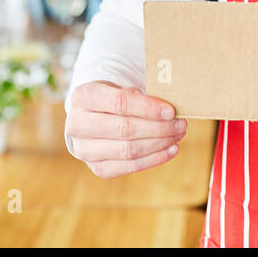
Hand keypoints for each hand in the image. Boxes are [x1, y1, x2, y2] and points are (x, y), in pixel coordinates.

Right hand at [65, 81, 187, 177]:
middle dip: (158, 128)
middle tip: (180, 124)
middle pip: (125, 129)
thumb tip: (167, 111)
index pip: (119, 103)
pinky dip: (154, 158)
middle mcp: (77, 125)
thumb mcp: (121, 88)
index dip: (148, 108)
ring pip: (128, 150)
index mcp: (83, 96)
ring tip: (178, 135)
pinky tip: (171, 149)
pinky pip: (130, 166)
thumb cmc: (112, 100)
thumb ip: (139, 96)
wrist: (92, 118)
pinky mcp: (98, 168)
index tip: (171, 111)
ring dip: (159, 143)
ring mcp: (85, 150)